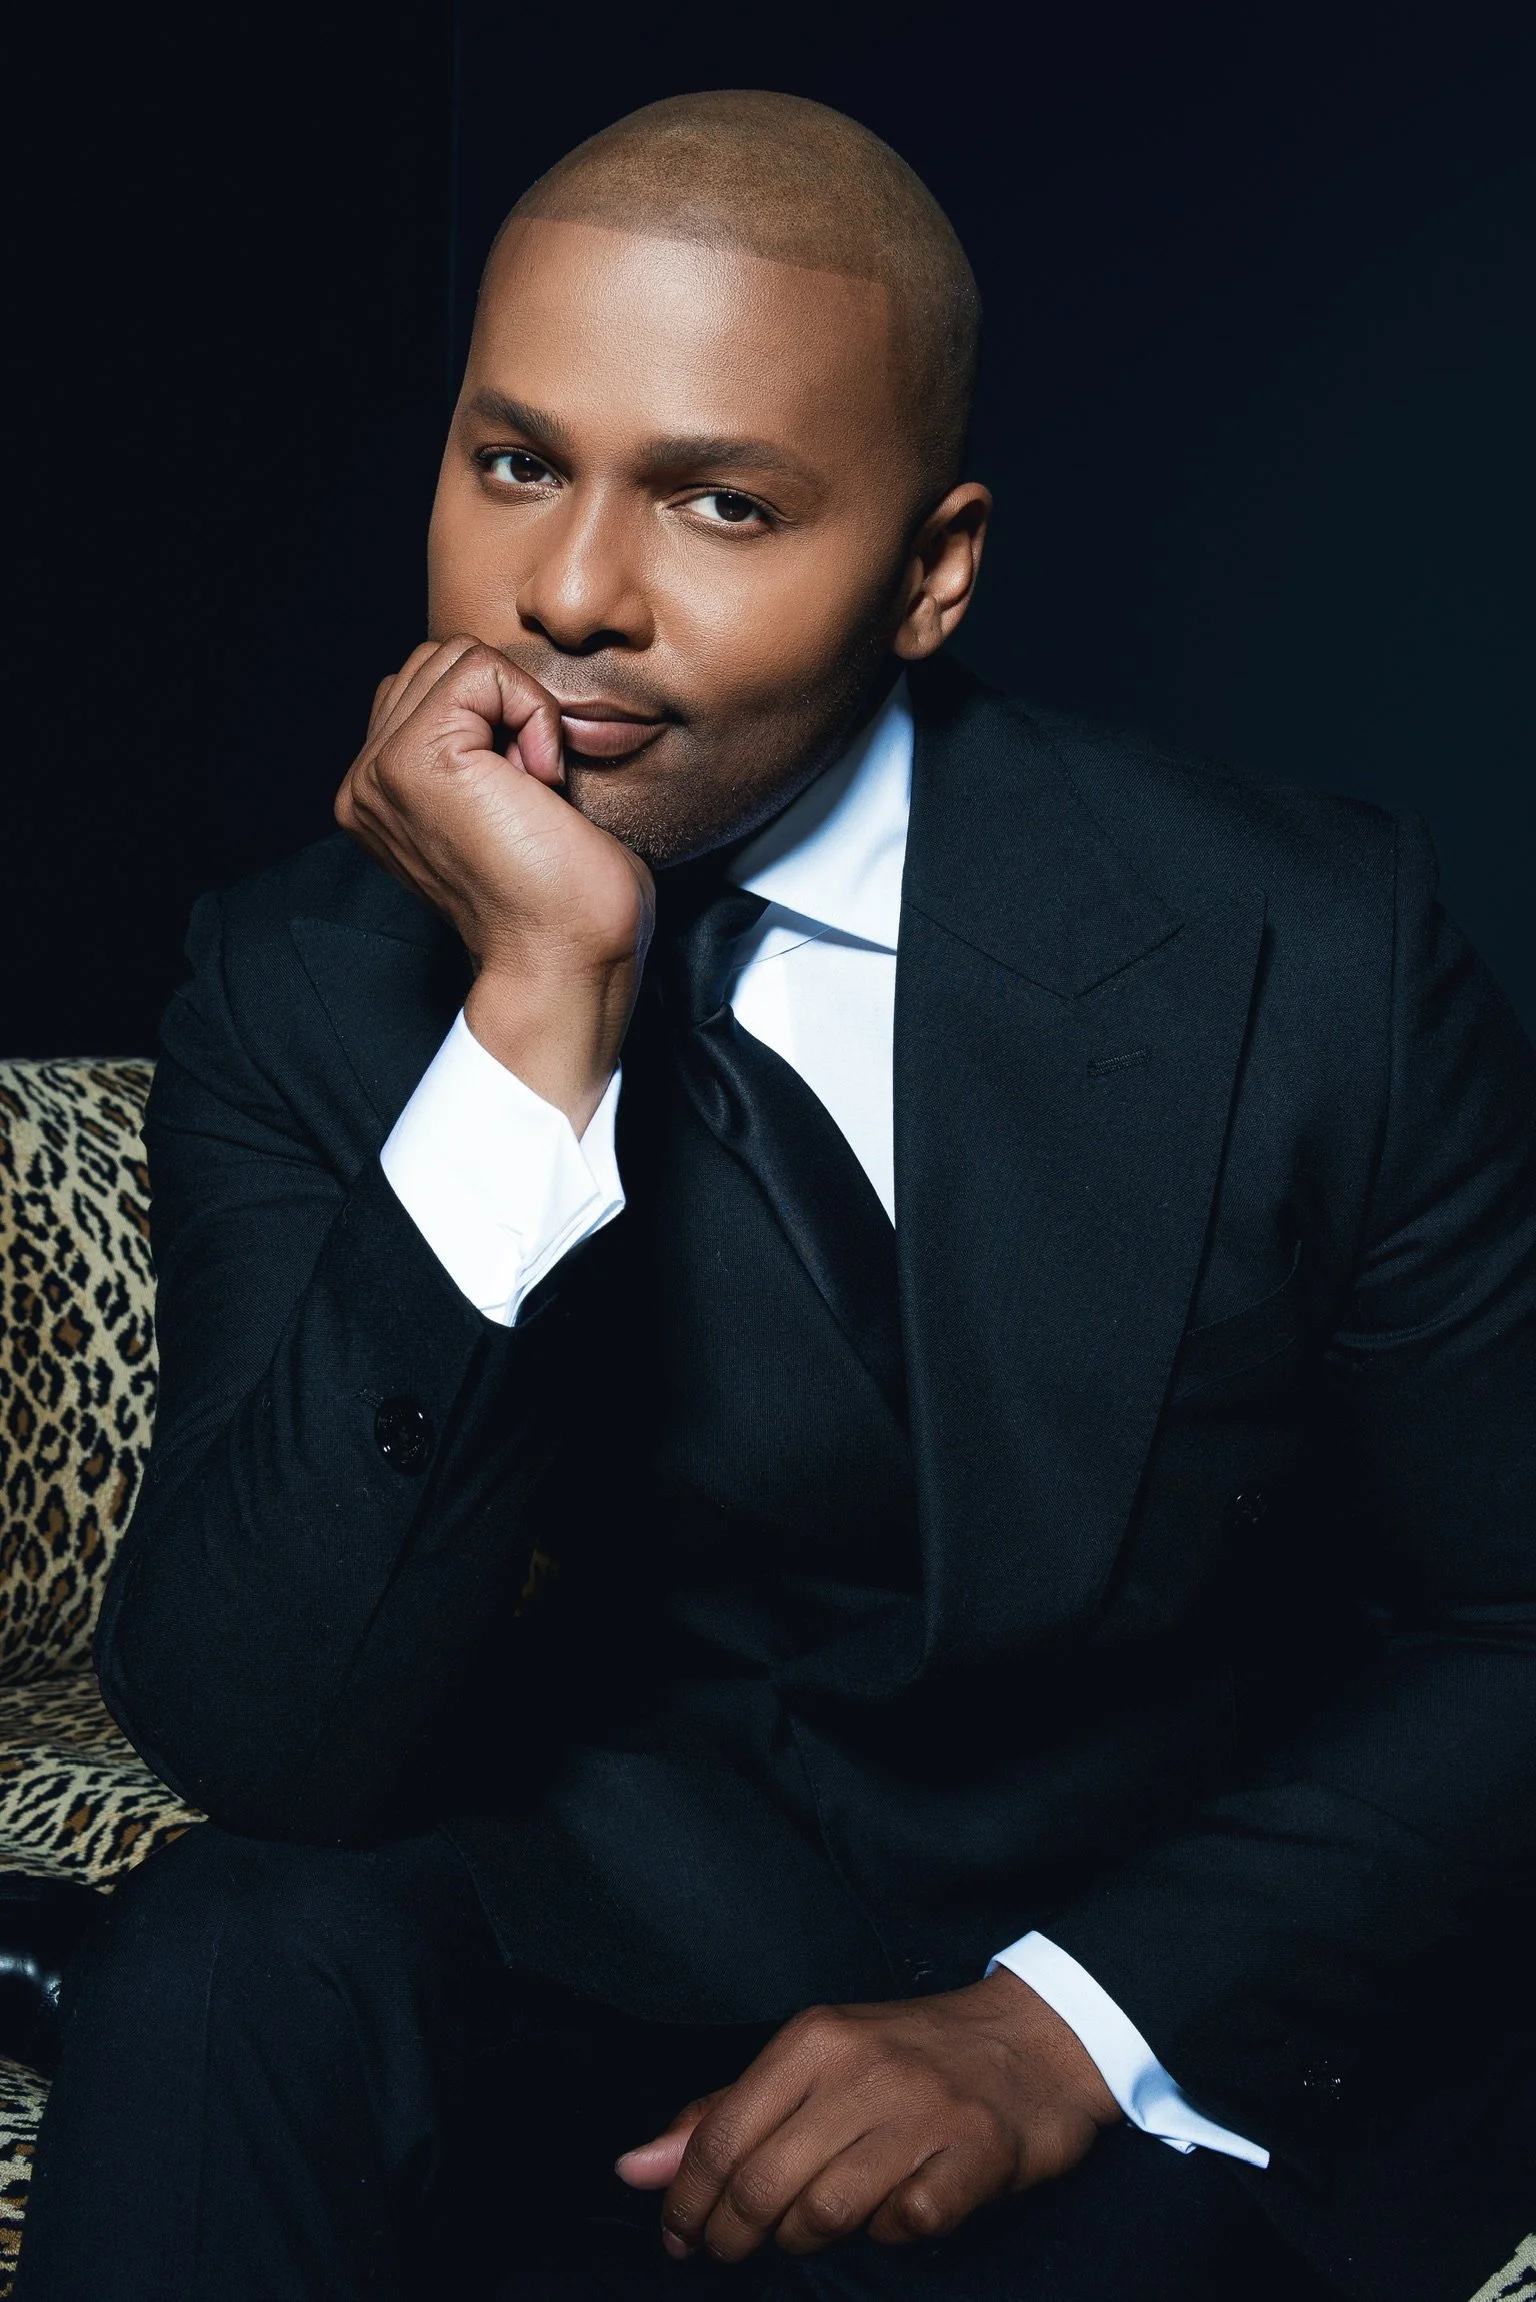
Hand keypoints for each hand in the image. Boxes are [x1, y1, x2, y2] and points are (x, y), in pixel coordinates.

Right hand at [335, 637, 653, 1131]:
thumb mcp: (507, 803)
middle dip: (506, 708)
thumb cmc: (565, 899)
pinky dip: (533, 713)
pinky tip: (540, 785)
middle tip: (533, 794)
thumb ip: (478, 748)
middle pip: (438, 659)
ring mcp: (380, 772)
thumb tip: (498, 693)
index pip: (431, 685)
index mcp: (380, 793)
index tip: (529, 800)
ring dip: (521, 712)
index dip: (502, 719)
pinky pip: (481, 671)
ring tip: (532, 791)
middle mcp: (365, 782)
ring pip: (456, 657)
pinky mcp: (415, 761)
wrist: (568, 960)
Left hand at [615, 1970, 1119, 2262]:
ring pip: (822, 2213)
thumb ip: (727, 2112)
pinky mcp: (972, 2157)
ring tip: (806, 2228)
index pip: (720, 2135)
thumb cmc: (909, 2056)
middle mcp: (863, 2069)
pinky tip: (890, 2211)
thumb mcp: (815, 2061)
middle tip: (731, 2249)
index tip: (679, 2234)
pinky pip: (901, 2226)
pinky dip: (886, 2234)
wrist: (1036, 2040)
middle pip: (761, 2183)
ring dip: (802, 2239)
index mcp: (814, 2038)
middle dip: (732, 2235)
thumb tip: (634, 2170)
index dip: (686, 2202)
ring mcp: (921, 2113)